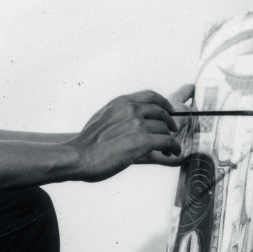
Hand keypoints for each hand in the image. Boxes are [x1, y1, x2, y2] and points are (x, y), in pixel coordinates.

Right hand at [67, 85, 194, 182]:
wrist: (79, 156)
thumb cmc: (87, 144)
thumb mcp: (103, 119)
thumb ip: (119, 116)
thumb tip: (129, 123)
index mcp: (121, 102)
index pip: (150, 95)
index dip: (164, 103)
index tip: (169, 110)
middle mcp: (131, 109)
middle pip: (162, 111)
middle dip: (170, 121)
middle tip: (173, 130)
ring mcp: (137, 124)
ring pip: (164, 128)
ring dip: (170, 138)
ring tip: (168, 148)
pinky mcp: (143, 140)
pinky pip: (167, 141)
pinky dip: (173, 147)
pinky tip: (172, 152)